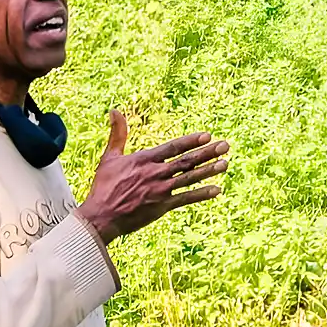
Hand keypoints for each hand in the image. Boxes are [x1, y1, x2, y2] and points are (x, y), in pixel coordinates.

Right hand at [75, 110, 229, 243]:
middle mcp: (155, 173)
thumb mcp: (109, 157)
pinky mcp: (162, 207)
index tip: (207, 135)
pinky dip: (202, 194)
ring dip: (209, 170)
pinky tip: (217, 190)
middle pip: (187, 161)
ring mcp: (161, 190)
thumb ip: (117, 134)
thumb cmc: (103, 186)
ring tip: (226, 163)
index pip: (173, 147)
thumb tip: (114, 110)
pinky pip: (186, 199)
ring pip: (190, 178)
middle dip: (208, 152)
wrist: (101, 216)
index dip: (191, 141)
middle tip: (226, 145)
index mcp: (144, 159)